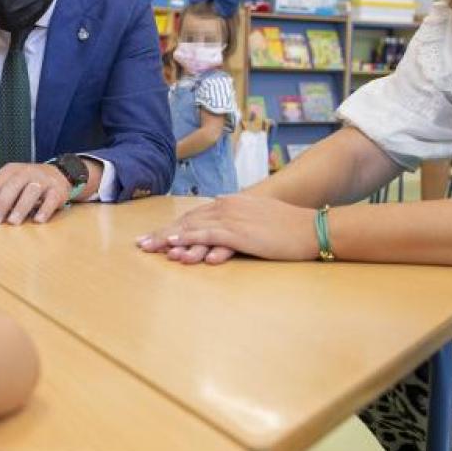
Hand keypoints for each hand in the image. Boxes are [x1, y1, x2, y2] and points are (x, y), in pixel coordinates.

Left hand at [0, 163, 71, 225]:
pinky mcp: (57, 190)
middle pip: (12, 187)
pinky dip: (45, 209)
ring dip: (21, 207)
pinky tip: (38, 220)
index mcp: (11, 171)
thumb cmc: (27, 183)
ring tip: (13, 222)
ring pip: (31, 191)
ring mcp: (43, 180)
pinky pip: (51, 199)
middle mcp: (27, 172)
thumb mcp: (11, 182)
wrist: (58, 174)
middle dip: (2, 204)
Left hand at [135, 193, 319, 263]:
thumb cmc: (288, 227)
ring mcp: (232, 219)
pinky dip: (188, 239)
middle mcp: (227, 206)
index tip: (155, 236)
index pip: (194, 216)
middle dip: (162, 233)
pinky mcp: (239, 232)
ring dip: (168, 238)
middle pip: (187, 221)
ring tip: (148, 247)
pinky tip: (174, 245)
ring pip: (192, 228)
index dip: (173, 226)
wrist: (310, 227)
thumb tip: (224, 229)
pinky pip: (208, 236)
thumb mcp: (258, 218)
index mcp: (230, 203)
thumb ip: (239, 220)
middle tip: (141, 244)